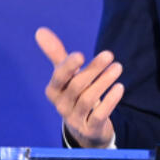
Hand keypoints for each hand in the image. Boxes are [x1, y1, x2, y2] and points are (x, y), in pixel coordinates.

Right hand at [35, 27, 124, 148]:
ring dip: (104, 82)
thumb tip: (40, 31)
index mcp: (54, 91)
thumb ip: (56, 54)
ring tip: (118, 67)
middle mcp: (62, 106)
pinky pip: (99, 115)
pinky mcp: (90, 129)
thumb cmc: (75, 95)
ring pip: (88, 100)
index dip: (68, 67)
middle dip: (93, 69)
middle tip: (109, 55)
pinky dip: (110, 101)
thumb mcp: (66, 76)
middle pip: (77, 86)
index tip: (81, 55)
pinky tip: (120, 88)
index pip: (59, 78)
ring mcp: (75, 119)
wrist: (85, 128)